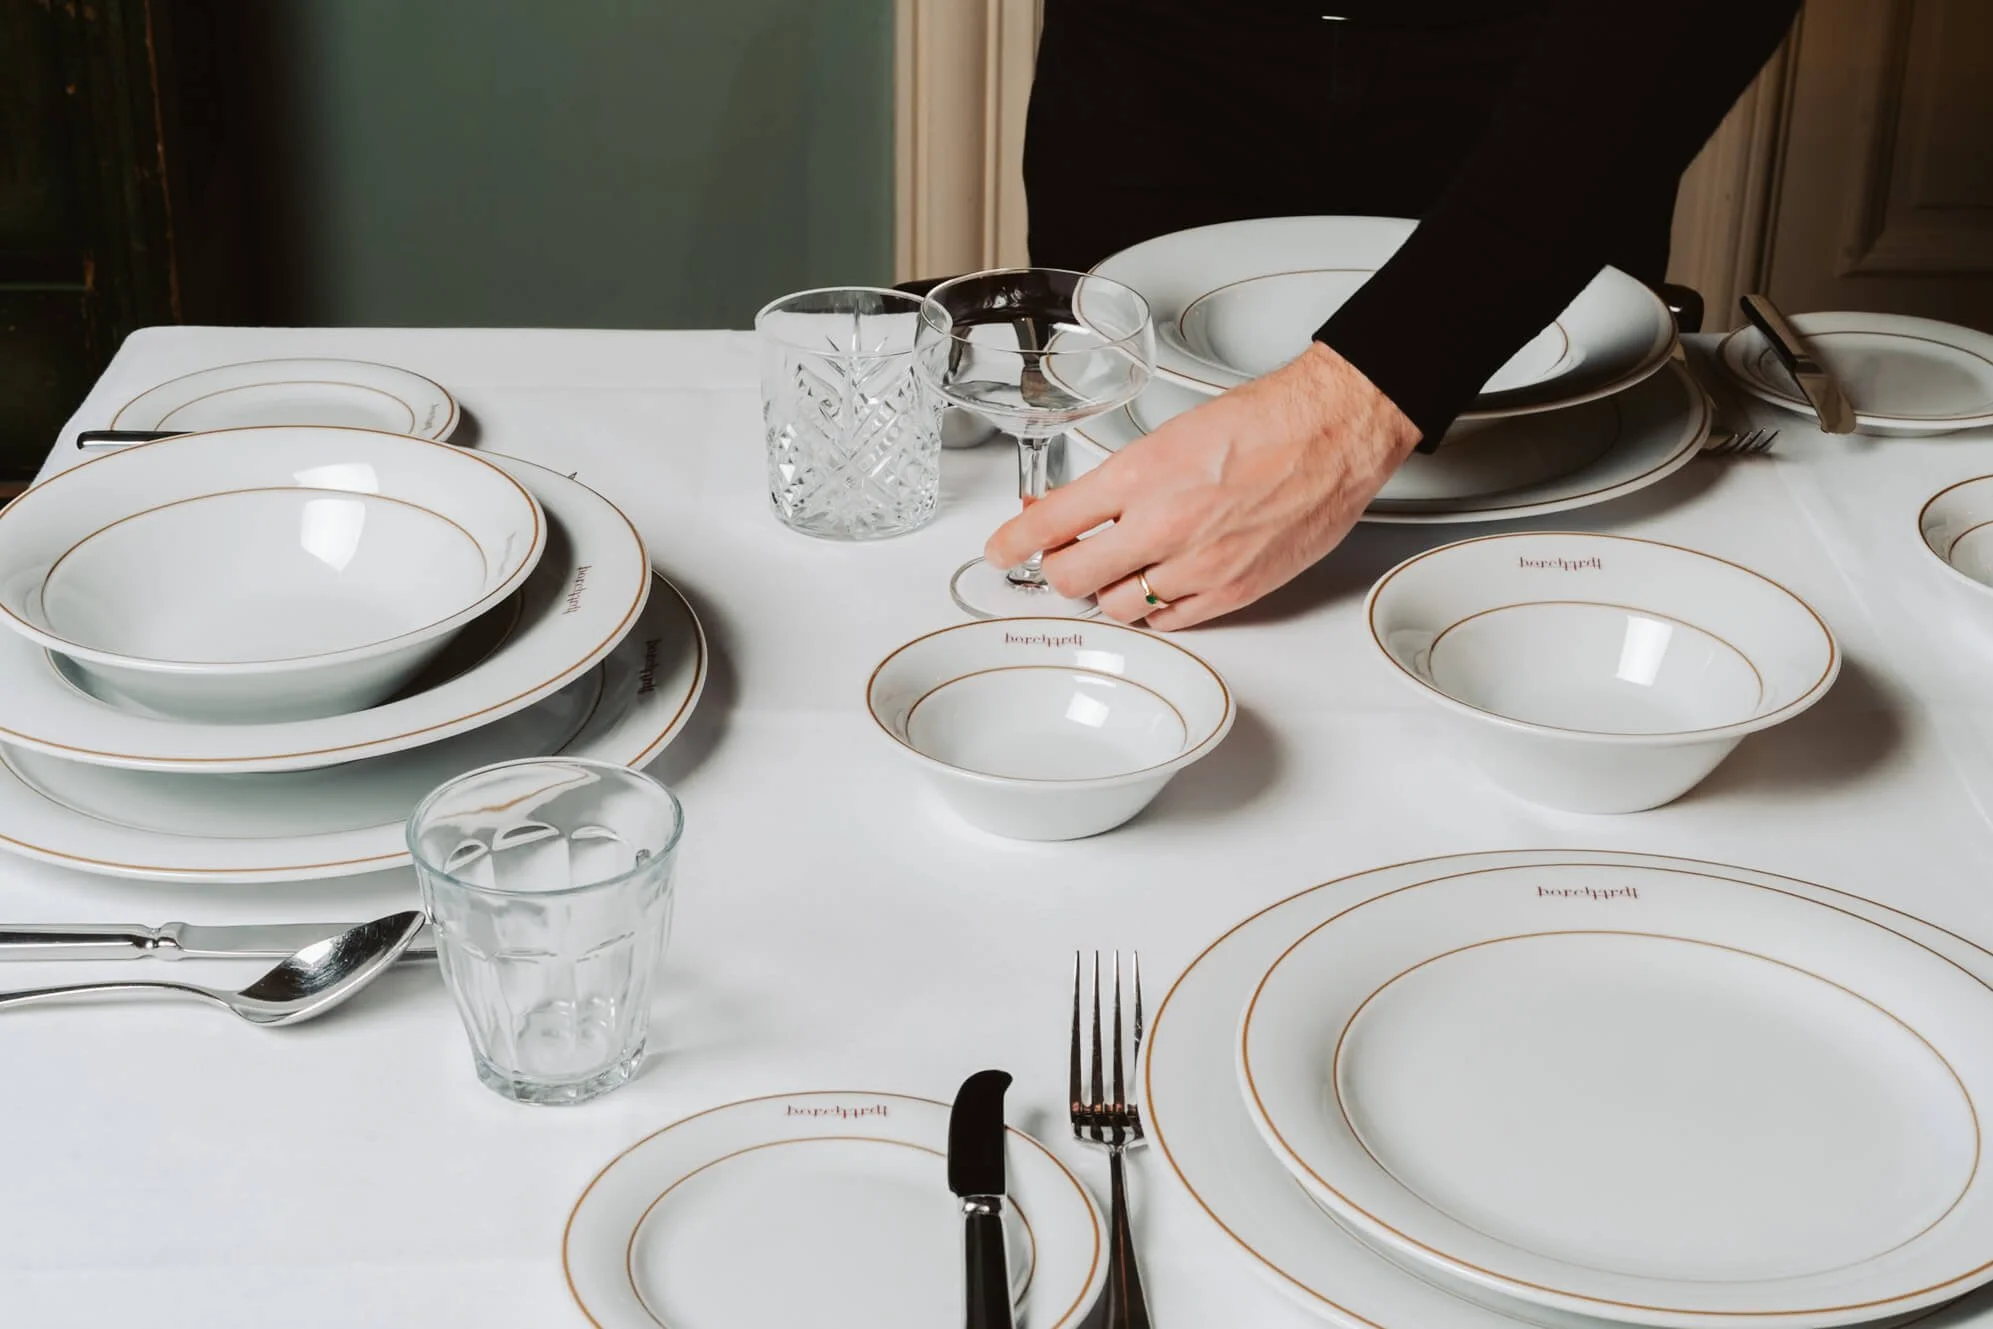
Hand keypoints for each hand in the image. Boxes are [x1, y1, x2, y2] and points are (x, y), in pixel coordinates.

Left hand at [986, 342, 1421, 627]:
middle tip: (1062, 559)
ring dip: (1108, 591)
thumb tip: (1072, 505)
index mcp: (1141, 476)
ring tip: (1120, 568)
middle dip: (1058, 569)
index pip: (1049, 523)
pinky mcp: (1232, 592)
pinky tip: (1159, 585)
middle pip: (1071, 578)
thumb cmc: (1266, 422)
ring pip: (1117, 607)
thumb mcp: (1171, 434)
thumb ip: (1118, 478)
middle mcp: (1163, 525)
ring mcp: (1198, 566)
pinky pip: (1168, 621)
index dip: (1013, 541)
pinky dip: (1153, 608)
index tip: (1000, 548)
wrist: (1332, 433)